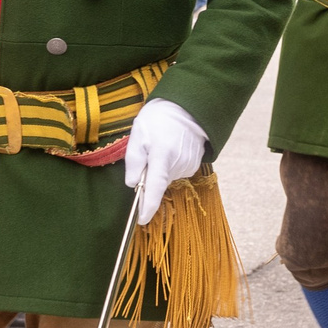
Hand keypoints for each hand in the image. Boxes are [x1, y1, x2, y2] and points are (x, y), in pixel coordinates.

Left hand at [121, 98, 205, 223]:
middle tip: (147, 152)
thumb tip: (133, 184)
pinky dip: (170, 165)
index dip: (148, 205)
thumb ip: (134, 161)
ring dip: (160, 168)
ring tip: (161, 146)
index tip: (142, 219)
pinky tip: (171, 149)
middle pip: (158, 183)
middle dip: (150, 175)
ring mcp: (188, 165)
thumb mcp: (138, 134)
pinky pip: (176, 172)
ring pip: (167, 177)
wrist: (188, 108)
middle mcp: (178, 164)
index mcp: (162, 156)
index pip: (155, 187)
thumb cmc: (158, 119)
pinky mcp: (194, 165)